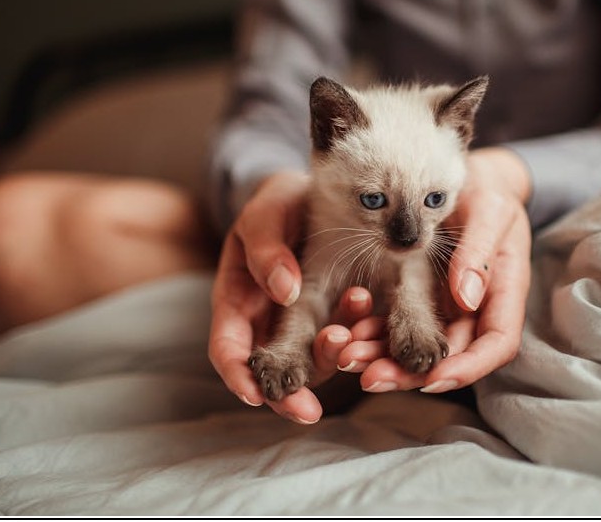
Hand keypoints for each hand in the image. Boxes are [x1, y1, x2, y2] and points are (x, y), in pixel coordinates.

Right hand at [208, 171, 372, 423]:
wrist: (313, 193)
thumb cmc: (277, 205)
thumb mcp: (264, 217)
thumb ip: (267, 250)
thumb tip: (285, 291)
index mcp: (238, 302)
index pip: (228, 351)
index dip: (238, 378)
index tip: (255, 396)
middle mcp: (269, 323)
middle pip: (272, 372)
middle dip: (289, 394)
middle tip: (311, 408)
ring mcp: (304, 324)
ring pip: (314, 359)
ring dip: (331, 357)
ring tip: (348, 338)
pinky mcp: (338, 317)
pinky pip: (347, 336)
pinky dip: (357, 334)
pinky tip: (371, 315)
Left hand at [336, 147, 532, 393]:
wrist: (469, 177)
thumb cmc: (487, 190)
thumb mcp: (489, 210)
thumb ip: (478, 252)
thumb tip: (465, 299)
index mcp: (504, 291)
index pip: (496, 345)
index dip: (467, 367)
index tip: (433, 378)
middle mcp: (477, 307)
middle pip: (450, 356)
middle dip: (410, 372)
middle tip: (369, 376)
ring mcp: (447, 306)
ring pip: (420, 346)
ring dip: (385, 357)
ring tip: (347, 356)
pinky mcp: (421, 297)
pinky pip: (399, 322)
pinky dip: (375, 331)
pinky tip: (347, 332)